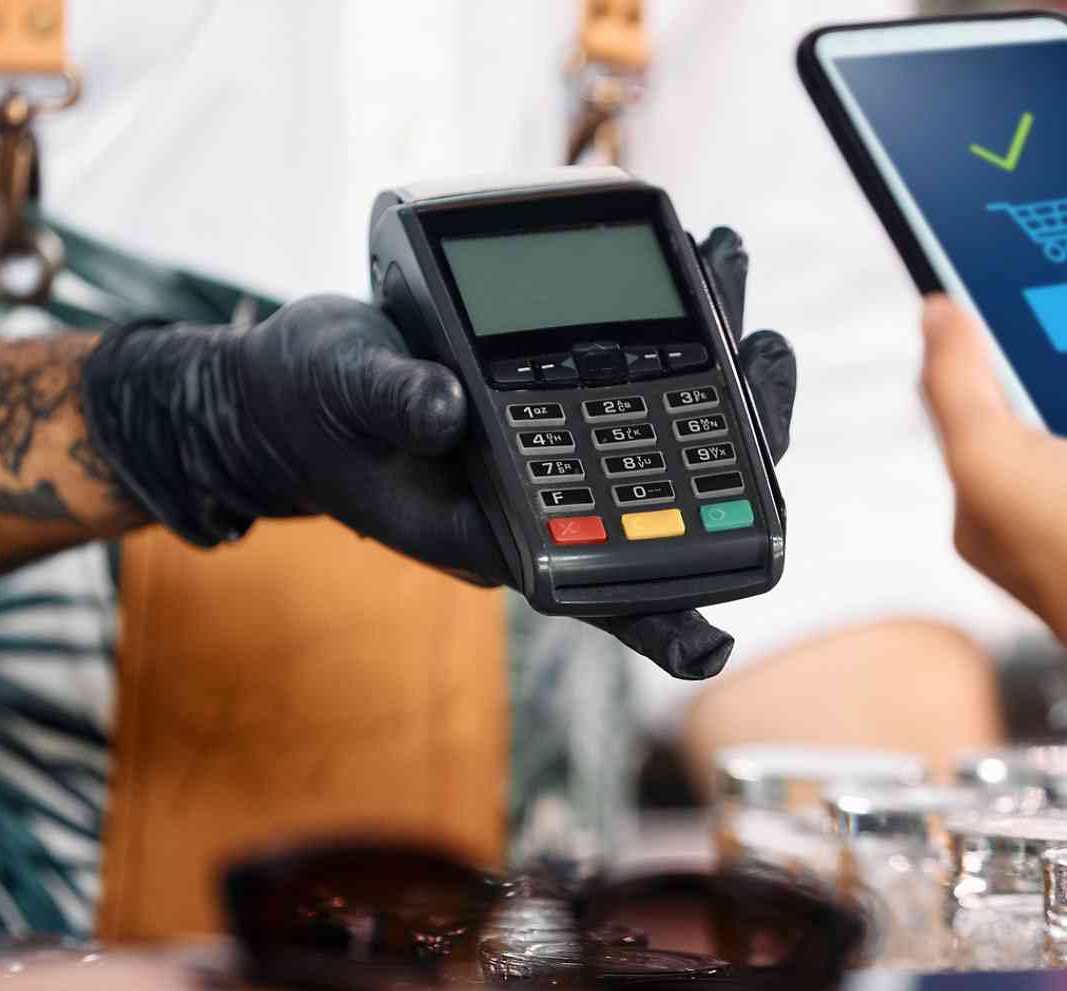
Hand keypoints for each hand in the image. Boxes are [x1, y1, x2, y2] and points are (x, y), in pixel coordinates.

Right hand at [81, 228, 795, 679]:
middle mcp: (552, 504)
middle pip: (667, 499)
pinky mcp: (562, 403)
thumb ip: (390, 401)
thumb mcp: (340, 392)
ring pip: (665, 428)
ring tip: (733, 273)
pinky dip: (667, 324)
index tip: (716, 646)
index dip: (660, 622)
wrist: (303, 384)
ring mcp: (565, 454)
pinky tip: (689, 268)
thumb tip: (447, 406)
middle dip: (729, 433)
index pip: (596, 593)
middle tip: (763, 349)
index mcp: (501, 538)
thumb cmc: (312, 407)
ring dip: (710, 358)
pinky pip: (636, 376)